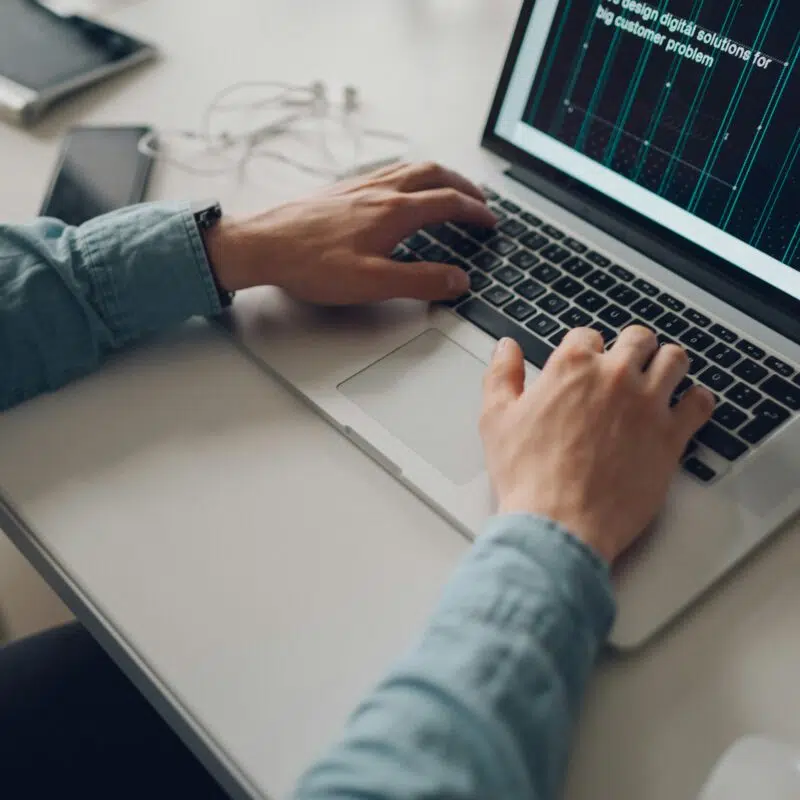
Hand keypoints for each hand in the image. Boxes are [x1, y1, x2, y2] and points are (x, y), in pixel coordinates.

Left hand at [204, 162, 496, 303]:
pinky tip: (401, 189)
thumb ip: (420, 281)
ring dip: (438, 176)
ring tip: (450, 188)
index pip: (448, 203)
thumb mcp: (372, 283)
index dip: (475, 212)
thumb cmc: (311, 264)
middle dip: (463, 185)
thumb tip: (457, 280)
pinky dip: (410, 176)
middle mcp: (379, 190)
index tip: (490, 221)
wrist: (262, 245)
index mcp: (394, 211)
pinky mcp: (341, 190)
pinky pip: (387, 172)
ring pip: (410, 168)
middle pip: (434, 174)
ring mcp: (359, 186)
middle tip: (479, 200)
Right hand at [479, 327, 715, 563]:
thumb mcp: (496, 419)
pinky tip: (686, 406)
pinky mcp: (672, 436)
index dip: (586, 348)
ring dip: (666, 363)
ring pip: (674, 360)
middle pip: (637, 339)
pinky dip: (696, 400)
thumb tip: (506, 348)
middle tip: (627, 364)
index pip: (587, 335)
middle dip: (632, 347)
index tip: (586, 362)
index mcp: (572, 367)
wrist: (559, 522)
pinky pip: (699, 403)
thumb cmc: (527, 475)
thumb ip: (501, 375)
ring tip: (660, 376)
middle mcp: (615, 377)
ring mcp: (648, 404)